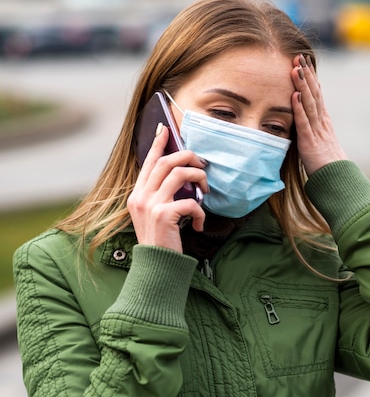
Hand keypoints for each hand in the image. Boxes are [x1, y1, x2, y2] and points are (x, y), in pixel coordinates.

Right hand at [127, 123, 207, 252]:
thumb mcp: (155, 215)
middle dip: (189, 157)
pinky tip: (198, 225)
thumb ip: (162, 196)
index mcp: (137, 195)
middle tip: (203, 165)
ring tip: (205, 192)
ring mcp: (151, 204)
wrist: (156, 267)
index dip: (158, 144)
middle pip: (167, 162)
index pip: (148, 163)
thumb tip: (183, 177)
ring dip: (199, 179)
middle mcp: (141, 196)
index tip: (165, 129)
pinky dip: (200, 212)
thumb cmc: (160, 242)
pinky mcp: (164, 215)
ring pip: (180, 174)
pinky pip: (191, 202)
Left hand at [291, 54, 347, 174]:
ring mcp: (316, 132)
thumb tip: (303, 121)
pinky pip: (304, 123)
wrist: (337, 180)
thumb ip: (313, 130)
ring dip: (302, 86)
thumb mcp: (320, 142)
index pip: (317, 95)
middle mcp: (322, 123)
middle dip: (306, 75)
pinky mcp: (310, 143)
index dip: (310, 78)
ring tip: (296, 69)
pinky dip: (299, 109)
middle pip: (314, 94)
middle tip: (299, 56)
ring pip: (309, 104)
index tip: (303, 62)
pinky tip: (294, 96)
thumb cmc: (328, 165)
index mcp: (324, 121)